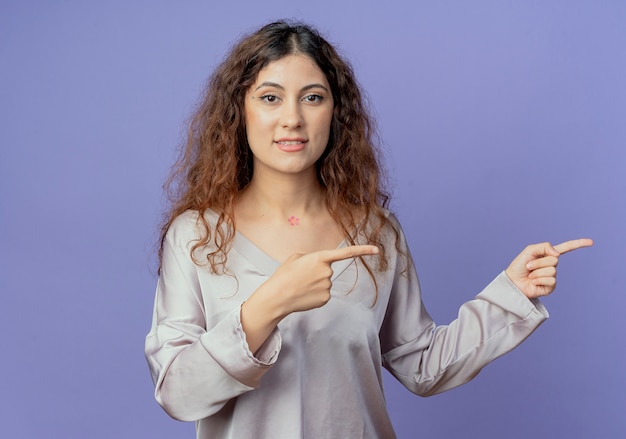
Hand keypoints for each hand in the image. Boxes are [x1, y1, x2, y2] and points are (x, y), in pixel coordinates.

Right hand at [264, 245, 379, 315]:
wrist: (278, 296)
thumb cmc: (284, 275)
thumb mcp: (296, 258)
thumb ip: (311, 258)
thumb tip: (318, 265)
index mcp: (320, 258)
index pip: (346, 253)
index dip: (362, 250)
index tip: (377, 250)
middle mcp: (327, 272)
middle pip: (327, 270)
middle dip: (316, 272)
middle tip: (300, 277)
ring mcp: (328, 286)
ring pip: (325, 282)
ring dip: (314, 284)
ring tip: (300, 286)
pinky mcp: (326, 299)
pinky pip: (323, 293)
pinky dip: (315, 294)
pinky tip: (304, 295)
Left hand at [505, 238, 592, 298]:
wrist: (512, 282)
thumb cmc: (519, 266)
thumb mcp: (530, 250)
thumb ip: (544, 246)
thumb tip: (557, 254)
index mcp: (549, 255)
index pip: (566, 248)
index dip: (578, 244)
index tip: (591, 242)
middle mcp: (553, 265)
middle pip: (553, 259)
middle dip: (538, 262)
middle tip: (529, 266)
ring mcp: (553, 276)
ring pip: (551, 270)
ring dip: (537, 271)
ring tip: (530, 275)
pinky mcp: (551, 287)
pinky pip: (550, 280)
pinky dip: (538, 280)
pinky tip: (533, 282)